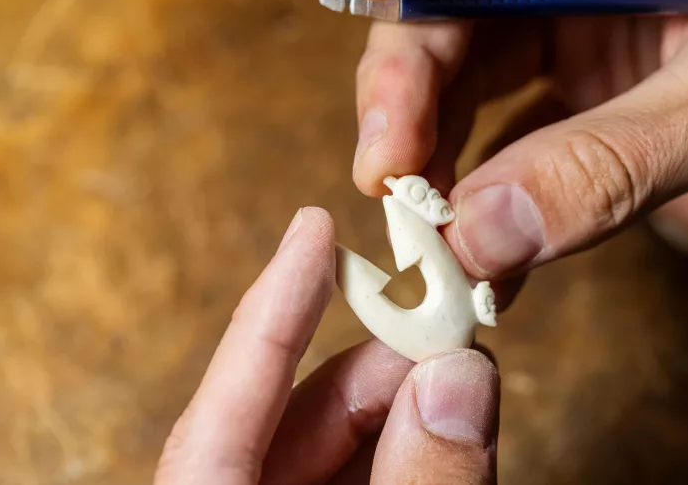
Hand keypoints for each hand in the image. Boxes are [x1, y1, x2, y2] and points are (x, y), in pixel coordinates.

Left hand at [154, 208, 499, 484]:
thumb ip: (421, 480)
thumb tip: (459, 377)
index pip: (225, 408)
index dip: (273, 311)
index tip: (312, 228)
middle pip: (290, 418)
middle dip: (375, 368)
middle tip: (448, 335)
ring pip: (331, 451)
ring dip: (402, 411)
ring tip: (462, 379)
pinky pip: (353, 479)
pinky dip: (403, 454)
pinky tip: (448, 429)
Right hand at [351, 0, 687, 278]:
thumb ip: (607, 163)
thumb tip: (475, 232)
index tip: (374, 0)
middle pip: (455, 25)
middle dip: (408, 97)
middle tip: (386, 177)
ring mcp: (587, 66)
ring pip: (471, 101)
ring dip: (437, 170)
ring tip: (427, 238)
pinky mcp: (592, 137)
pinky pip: (515, 170)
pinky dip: (489, 220)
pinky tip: (479, 265)